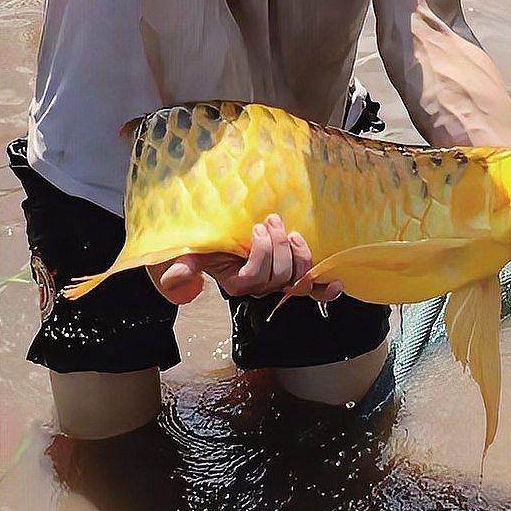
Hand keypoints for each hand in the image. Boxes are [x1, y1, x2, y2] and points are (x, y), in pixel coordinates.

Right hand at [147, 213, 343, 305]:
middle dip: (279, 245)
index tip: (257, 229)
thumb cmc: (204, 246)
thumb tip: (174, 278)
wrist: (216, 241)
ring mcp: (278, 281)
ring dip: (297, 251)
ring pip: (297, 277)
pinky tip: (336, 283)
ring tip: (289, 231)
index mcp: (237, 284)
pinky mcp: (291, 273)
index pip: (255, 277)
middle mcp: (260, 287)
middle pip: (280, 276)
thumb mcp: (188, 253)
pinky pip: (311, 288)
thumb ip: (182, 266)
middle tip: (272, 222)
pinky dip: (324, 288)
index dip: (262, 253)